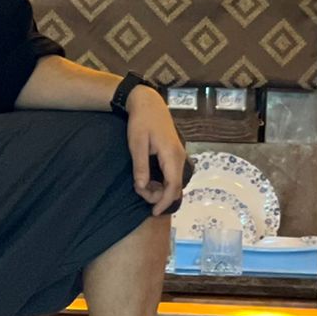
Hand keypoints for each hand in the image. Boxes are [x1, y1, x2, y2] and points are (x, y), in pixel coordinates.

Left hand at [126, 86, 187, 216]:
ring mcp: (179, 156)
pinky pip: (172, 175)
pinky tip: (148, 179)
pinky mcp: (175, 155)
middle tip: (139, 191)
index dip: (164, 201)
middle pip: (175, 187)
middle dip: (159, 196)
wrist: (149, 103)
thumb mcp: (136, 144)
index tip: (153, 212)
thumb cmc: (141, 122)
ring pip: (174, 182)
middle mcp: (179, 157)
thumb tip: (142, 187)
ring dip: (159, 189)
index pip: (172, 186)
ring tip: (141, 184)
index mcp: (171, 155)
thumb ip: (140, 166)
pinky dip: (162, 182)